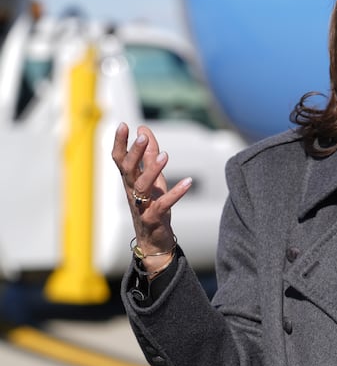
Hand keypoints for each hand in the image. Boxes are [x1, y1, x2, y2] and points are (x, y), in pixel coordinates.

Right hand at [111, 123, 192, 272]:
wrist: (154, 240)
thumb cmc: (151, 205)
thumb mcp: (153, 178)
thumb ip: (149, 155)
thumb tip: (144, 129)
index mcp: (129, 180)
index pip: (119, 159)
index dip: (120, 143)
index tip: (124, 125)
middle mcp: (131, 191)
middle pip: (128, 170)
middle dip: (134, 153)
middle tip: (142, 137)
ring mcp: (141, 205)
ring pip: (142, 186)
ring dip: (152, 170)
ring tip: (165, 156)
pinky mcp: (153, 218)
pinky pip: (162, 205)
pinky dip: (176, 193)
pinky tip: (189, 182)